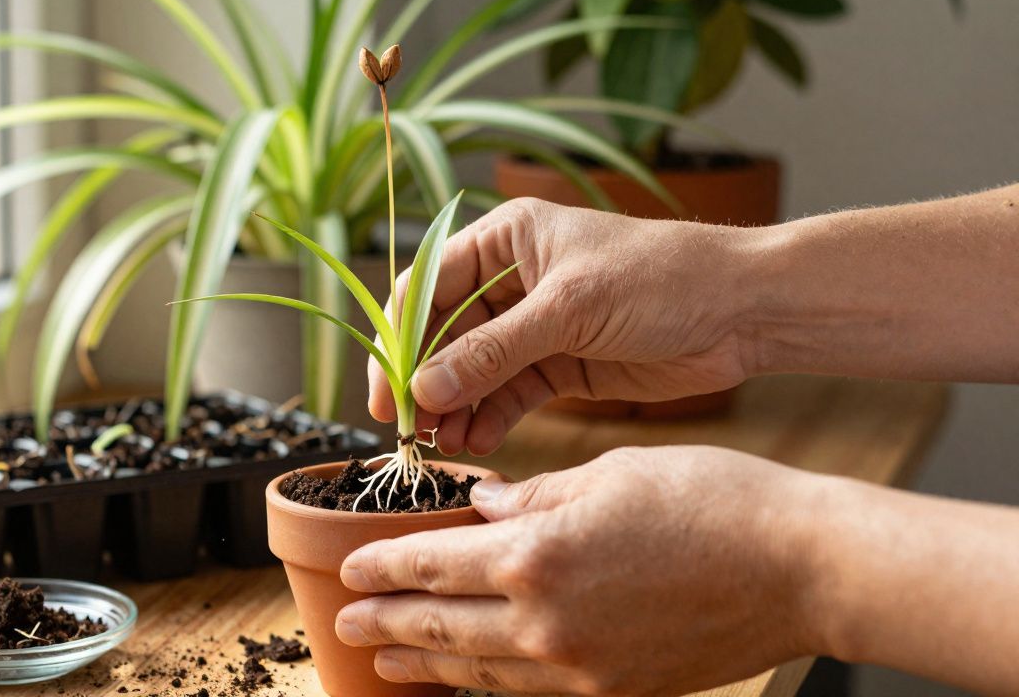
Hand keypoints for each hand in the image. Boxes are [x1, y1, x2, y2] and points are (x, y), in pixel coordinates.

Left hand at [335, 446, 833, 695]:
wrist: (802, 567)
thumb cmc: (712, 502)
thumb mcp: (609, 474)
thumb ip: (534, 496)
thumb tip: (485, 508)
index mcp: (537, 556)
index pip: (432, 564)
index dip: (383, 566)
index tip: (350, 567)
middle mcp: (546, 623)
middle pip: (441, 626)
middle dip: (386, 623)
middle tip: (348, 624)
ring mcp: (581, 669)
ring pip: (478, 671)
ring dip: (426, 662)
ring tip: (390, 658)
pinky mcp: (615, 691)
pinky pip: (530, 691)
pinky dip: (488, 683)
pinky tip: (471, 678)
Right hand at [369, 198, 761, 454]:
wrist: (741, 311)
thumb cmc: (661, 278)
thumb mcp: (568, 310)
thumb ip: (493, 351)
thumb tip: (425, 389)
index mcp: (506, 239)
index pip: (427, 287)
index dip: (400, 340)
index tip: (387, 392)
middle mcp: (511, 280)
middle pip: (443, 335)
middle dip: (425, 382)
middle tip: (410, 430)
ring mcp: (534, 326)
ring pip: (471, 371)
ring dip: (454, 407)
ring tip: (445, 446)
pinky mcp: (559, 366)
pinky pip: (507, 395)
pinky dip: (489, 418)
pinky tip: (477, 443)